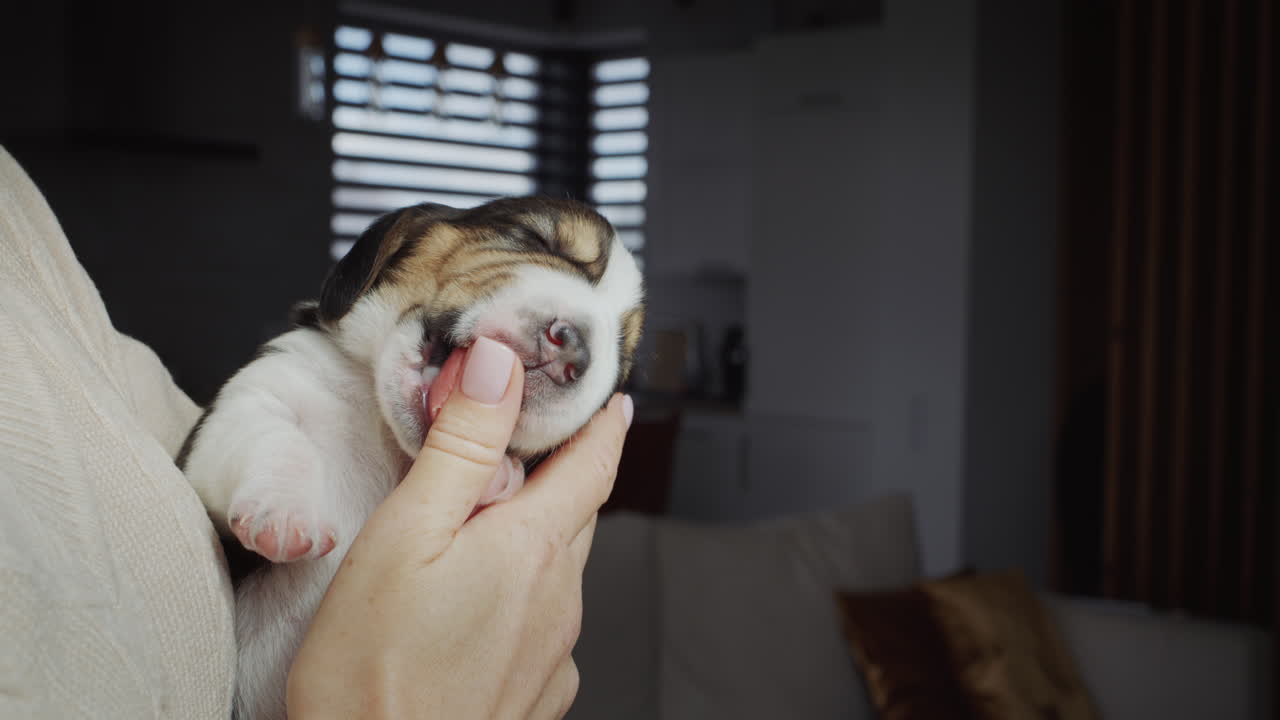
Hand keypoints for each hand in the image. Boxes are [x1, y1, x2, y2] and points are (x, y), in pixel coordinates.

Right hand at [286, 337, 632, 718]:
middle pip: (578, 515)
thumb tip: (501, 364)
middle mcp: (560, 600)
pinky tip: (481, 605)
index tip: (610, 396)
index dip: (603, 423)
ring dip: (540, 536)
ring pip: (561, 571)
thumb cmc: (371, 670)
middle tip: (537, 443)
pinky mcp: (537, 695)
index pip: (594, 465)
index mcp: (533, 548)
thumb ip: (461, 446)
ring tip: (492, 523)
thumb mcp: (404, 534)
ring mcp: (553, 654)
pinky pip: (546, 625)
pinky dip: (525, 596)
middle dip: (565, 473)